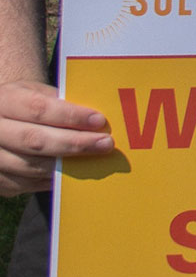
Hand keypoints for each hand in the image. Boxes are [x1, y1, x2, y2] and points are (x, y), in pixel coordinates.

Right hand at [0, 81, 113, 195]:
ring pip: (30, 166)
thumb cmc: (25, 103)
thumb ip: (60, 103)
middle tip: (105, 144)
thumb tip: (95, 120)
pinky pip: (24, 184)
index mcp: (3, 101)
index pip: (39, 109)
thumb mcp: (36, 92)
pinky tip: (73, 173)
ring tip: (94, 160)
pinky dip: (51, 180)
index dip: (70, 116)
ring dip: (66, 165)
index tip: (99, 121)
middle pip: (35, 140)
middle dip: (74, 143)